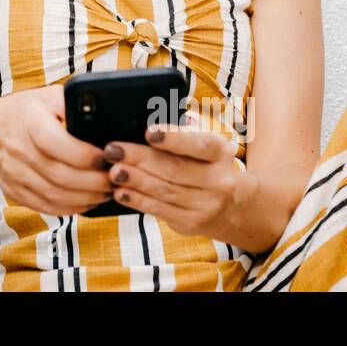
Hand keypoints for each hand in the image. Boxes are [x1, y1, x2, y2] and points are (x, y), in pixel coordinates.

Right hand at [0, 85, 113, 216]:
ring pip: (57, 196)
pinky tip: (88, 200)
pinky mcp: (15, 192)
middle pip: (61, 176)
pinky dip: (72, 207)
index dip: (85, 155)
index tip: (106, 156)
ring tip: (107, 191)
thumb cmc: (23, 112)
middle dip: (95, 181)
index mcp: (28, 121)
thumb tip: (107, 118)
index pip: (56, 143)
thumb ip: (74, 104)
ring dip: (88, 198)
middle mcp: (18, 149)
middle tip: (116, 178)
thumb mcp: (47, 96)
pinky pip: (48, 206)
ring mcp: (15, 174)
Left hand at [105, 113, 247, 237]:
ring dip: (134, 181)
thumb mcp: (207, 146)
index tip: (148, 132)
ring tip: (113, 171)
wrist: (233, 206)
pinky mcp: (191, 223)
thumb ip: (184, 134)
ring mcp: (205, 204)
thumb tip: (151, 123)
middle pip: (174, 169)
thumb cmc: (208, 166)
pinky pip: (159, 210)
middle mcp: (218, 180)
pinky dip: (137, 201)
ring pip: (164, 191)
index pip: (199, 144)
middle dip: (139, 158)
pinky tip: (120, 192)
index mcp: (221, 153)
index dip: (173, 138)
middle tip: (113, 150)